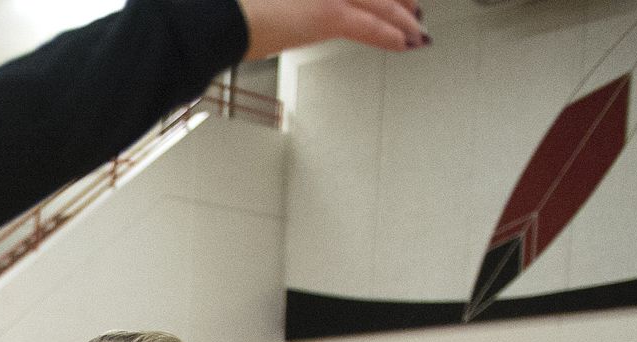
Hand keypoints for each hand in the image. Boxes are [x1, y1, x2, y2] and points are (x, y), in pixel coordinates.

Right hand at [240, 0, 428, 58]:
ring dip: (401, 17)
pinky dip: (391, 35)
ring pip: (379, 1)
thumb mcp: (268, 0)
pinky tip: (406, 43)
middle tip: (413, 9)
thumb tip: (302, 8)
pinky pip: (370, 25)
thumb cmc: (234, 8)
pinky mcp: (328, 14)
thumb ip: (292, 3)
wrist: (221, 20)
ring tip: (416, 29)